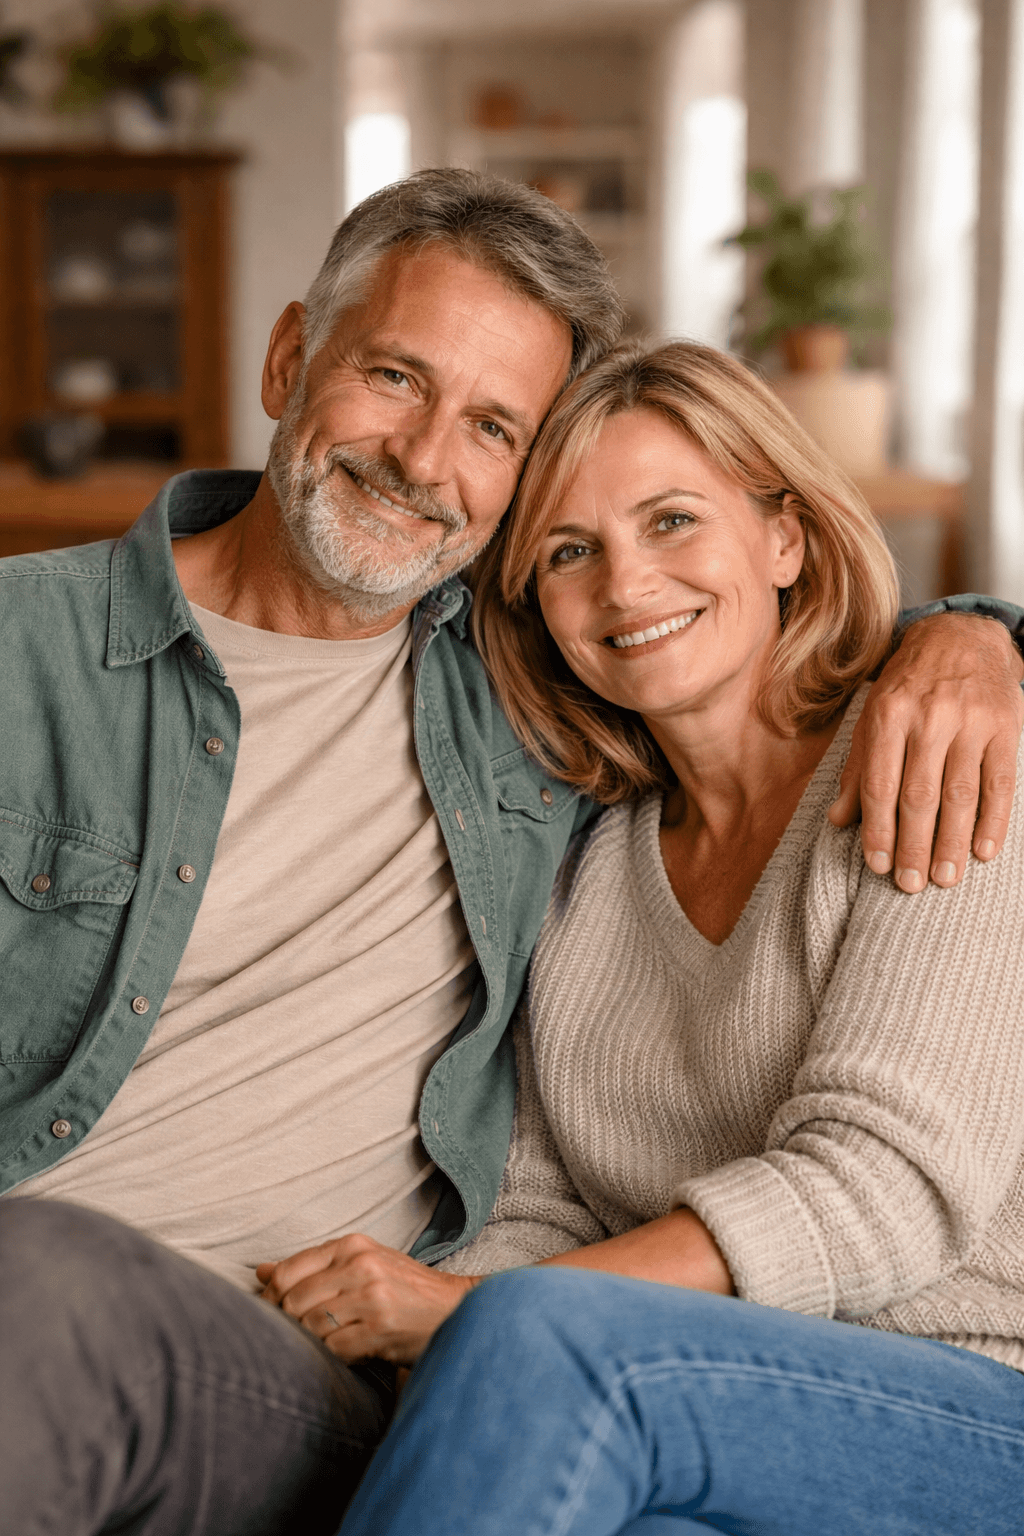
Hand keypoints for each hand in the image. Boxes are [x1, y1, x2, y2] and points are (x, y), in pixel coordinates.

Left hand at [256, 1235, 477, 1364]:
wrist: (456, 1308)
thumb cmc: (405, 1289)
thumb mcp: (362, 1265)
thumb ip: (314, 1266)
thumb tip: (260, 1271)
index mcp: (352, 1245)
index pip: (288, 1270)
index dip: (271, 1298)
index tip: (272, 1315)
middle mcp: (360, 1264)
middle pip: (294, 1300)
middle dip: (288, 1325)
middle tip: (296, 1339)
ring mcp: (371, 1295)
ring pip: (311, 1326)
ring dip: (312, 1344)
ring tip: (327, 1346)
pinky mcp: (380, 1327)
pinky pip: (334, 1350)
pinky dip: (333, 1359)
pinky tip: (347, 1356)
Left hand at [829, 613, 1023, 890]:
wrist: (961, 638)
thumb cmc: (907, 686)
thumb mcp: (872, 717)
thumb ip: (857, 768)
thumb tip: (838, 821)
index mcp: (888, 714)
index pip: (880, 785)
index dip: (878, 830)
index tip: (877, 866)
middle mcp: (929, 717)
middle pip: (920, 795)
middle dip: (914, 846)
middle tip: (910, 884)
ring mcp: (971, 721)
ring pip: (960, 794)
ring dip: (952, 843)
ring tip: (945, 879)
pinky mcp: (1005, 726)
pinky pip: (1000, 782)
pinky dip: (993, 821)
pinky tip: (983, 851)